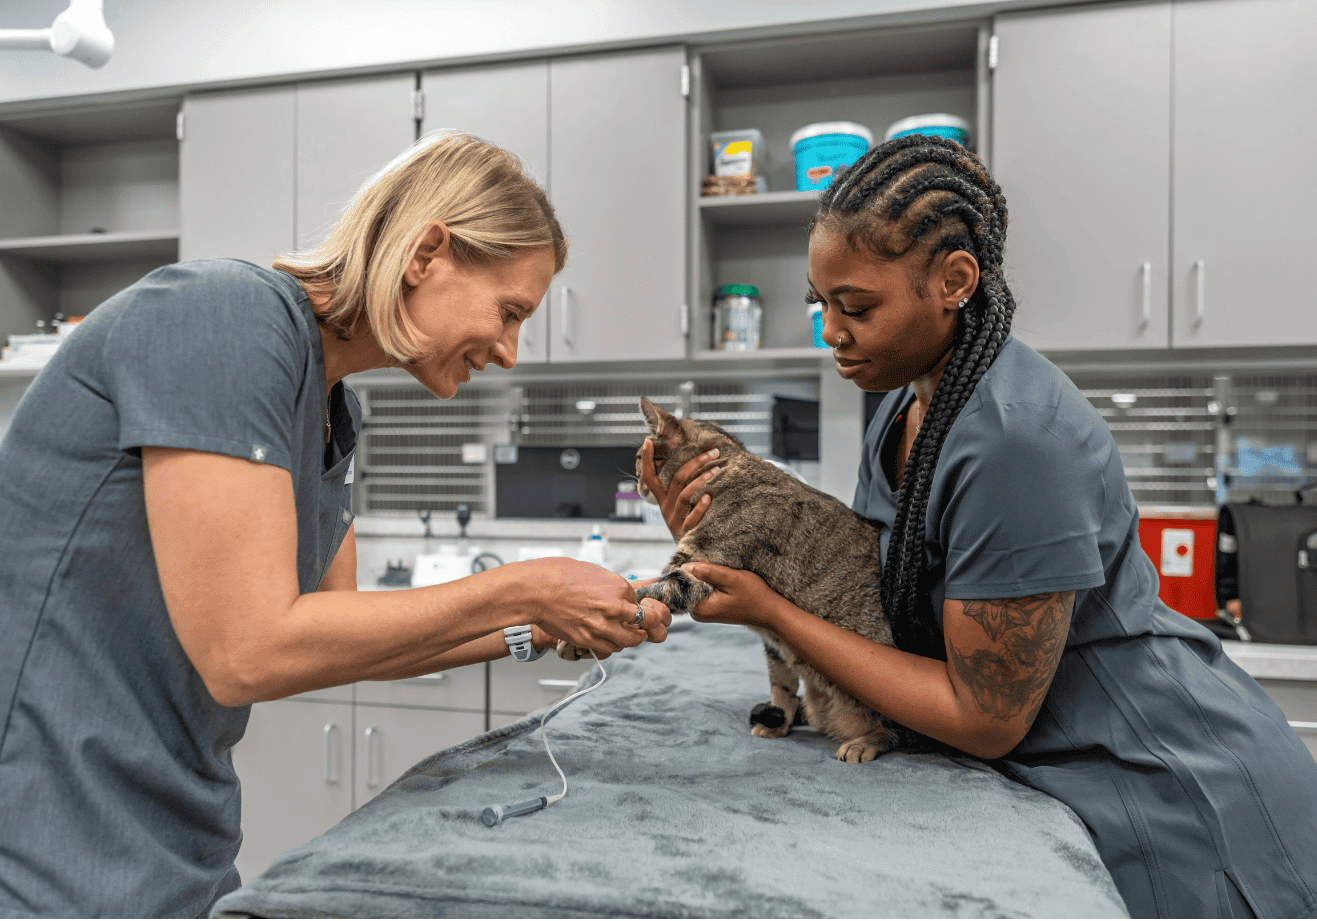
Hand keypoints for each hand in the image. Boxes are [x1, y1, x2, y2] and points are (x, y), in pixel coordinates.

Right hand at [516, 558, 671, 654]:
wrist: (535, 591)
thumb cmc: (557, 575)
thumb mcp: (592, 571)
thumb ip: (608, 584)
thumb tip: (615, 592)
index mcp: (618, 587)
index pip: (638, 599)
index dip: (632, 602)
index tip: (628, 603)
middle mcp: (615, 608)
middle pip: (645, 621)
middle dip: (647, 622)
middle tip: (645, 624)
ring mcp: (602, 627)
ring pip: (631, 640)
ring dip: (632, 637)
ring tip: (630, 634)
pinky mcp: (588, 640)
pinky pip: (611, 648)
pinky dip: (614, 645)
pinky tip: (611, 640)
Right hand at [639, 439, 720, 539]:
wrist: (688, 555)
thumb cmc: (688, 524)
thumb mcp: (680, 507)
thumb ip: (683, 489)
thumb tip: (698, 464)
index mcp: (662, 500)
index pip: (649, 477)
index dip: (646, 460)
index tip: (648, 440)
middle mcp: (666, 508)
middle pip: (676, 479)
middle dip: (695, 462)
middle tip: (714, 451)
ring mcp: (675, 520)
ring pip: (685, 494)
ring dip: (701, 479)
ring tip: (717, 469)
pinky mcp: (685, 532)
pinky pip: (692, 518)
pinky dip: (700, 507)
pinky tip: (709, 497)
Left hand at [680, 562, 780, 628]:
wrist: (770, 611)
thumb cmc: (753, 595)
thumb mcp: (731, 579)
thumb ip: (707, 572)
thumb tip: (685, 566)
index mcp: (699, 609)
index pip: (682, 584)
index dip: (688, 569)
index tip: (701, 563)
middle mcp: (698, 613)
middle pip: (687, 585)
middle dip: (697, 573)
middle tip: (716, 567)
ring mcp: (704, 612)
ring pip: (696, 586)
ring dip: (705, 577)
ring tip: (723, 574)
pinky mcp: (711, 608)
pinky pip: (703, 590)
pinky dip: (710, 582)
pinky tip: (723, 579)